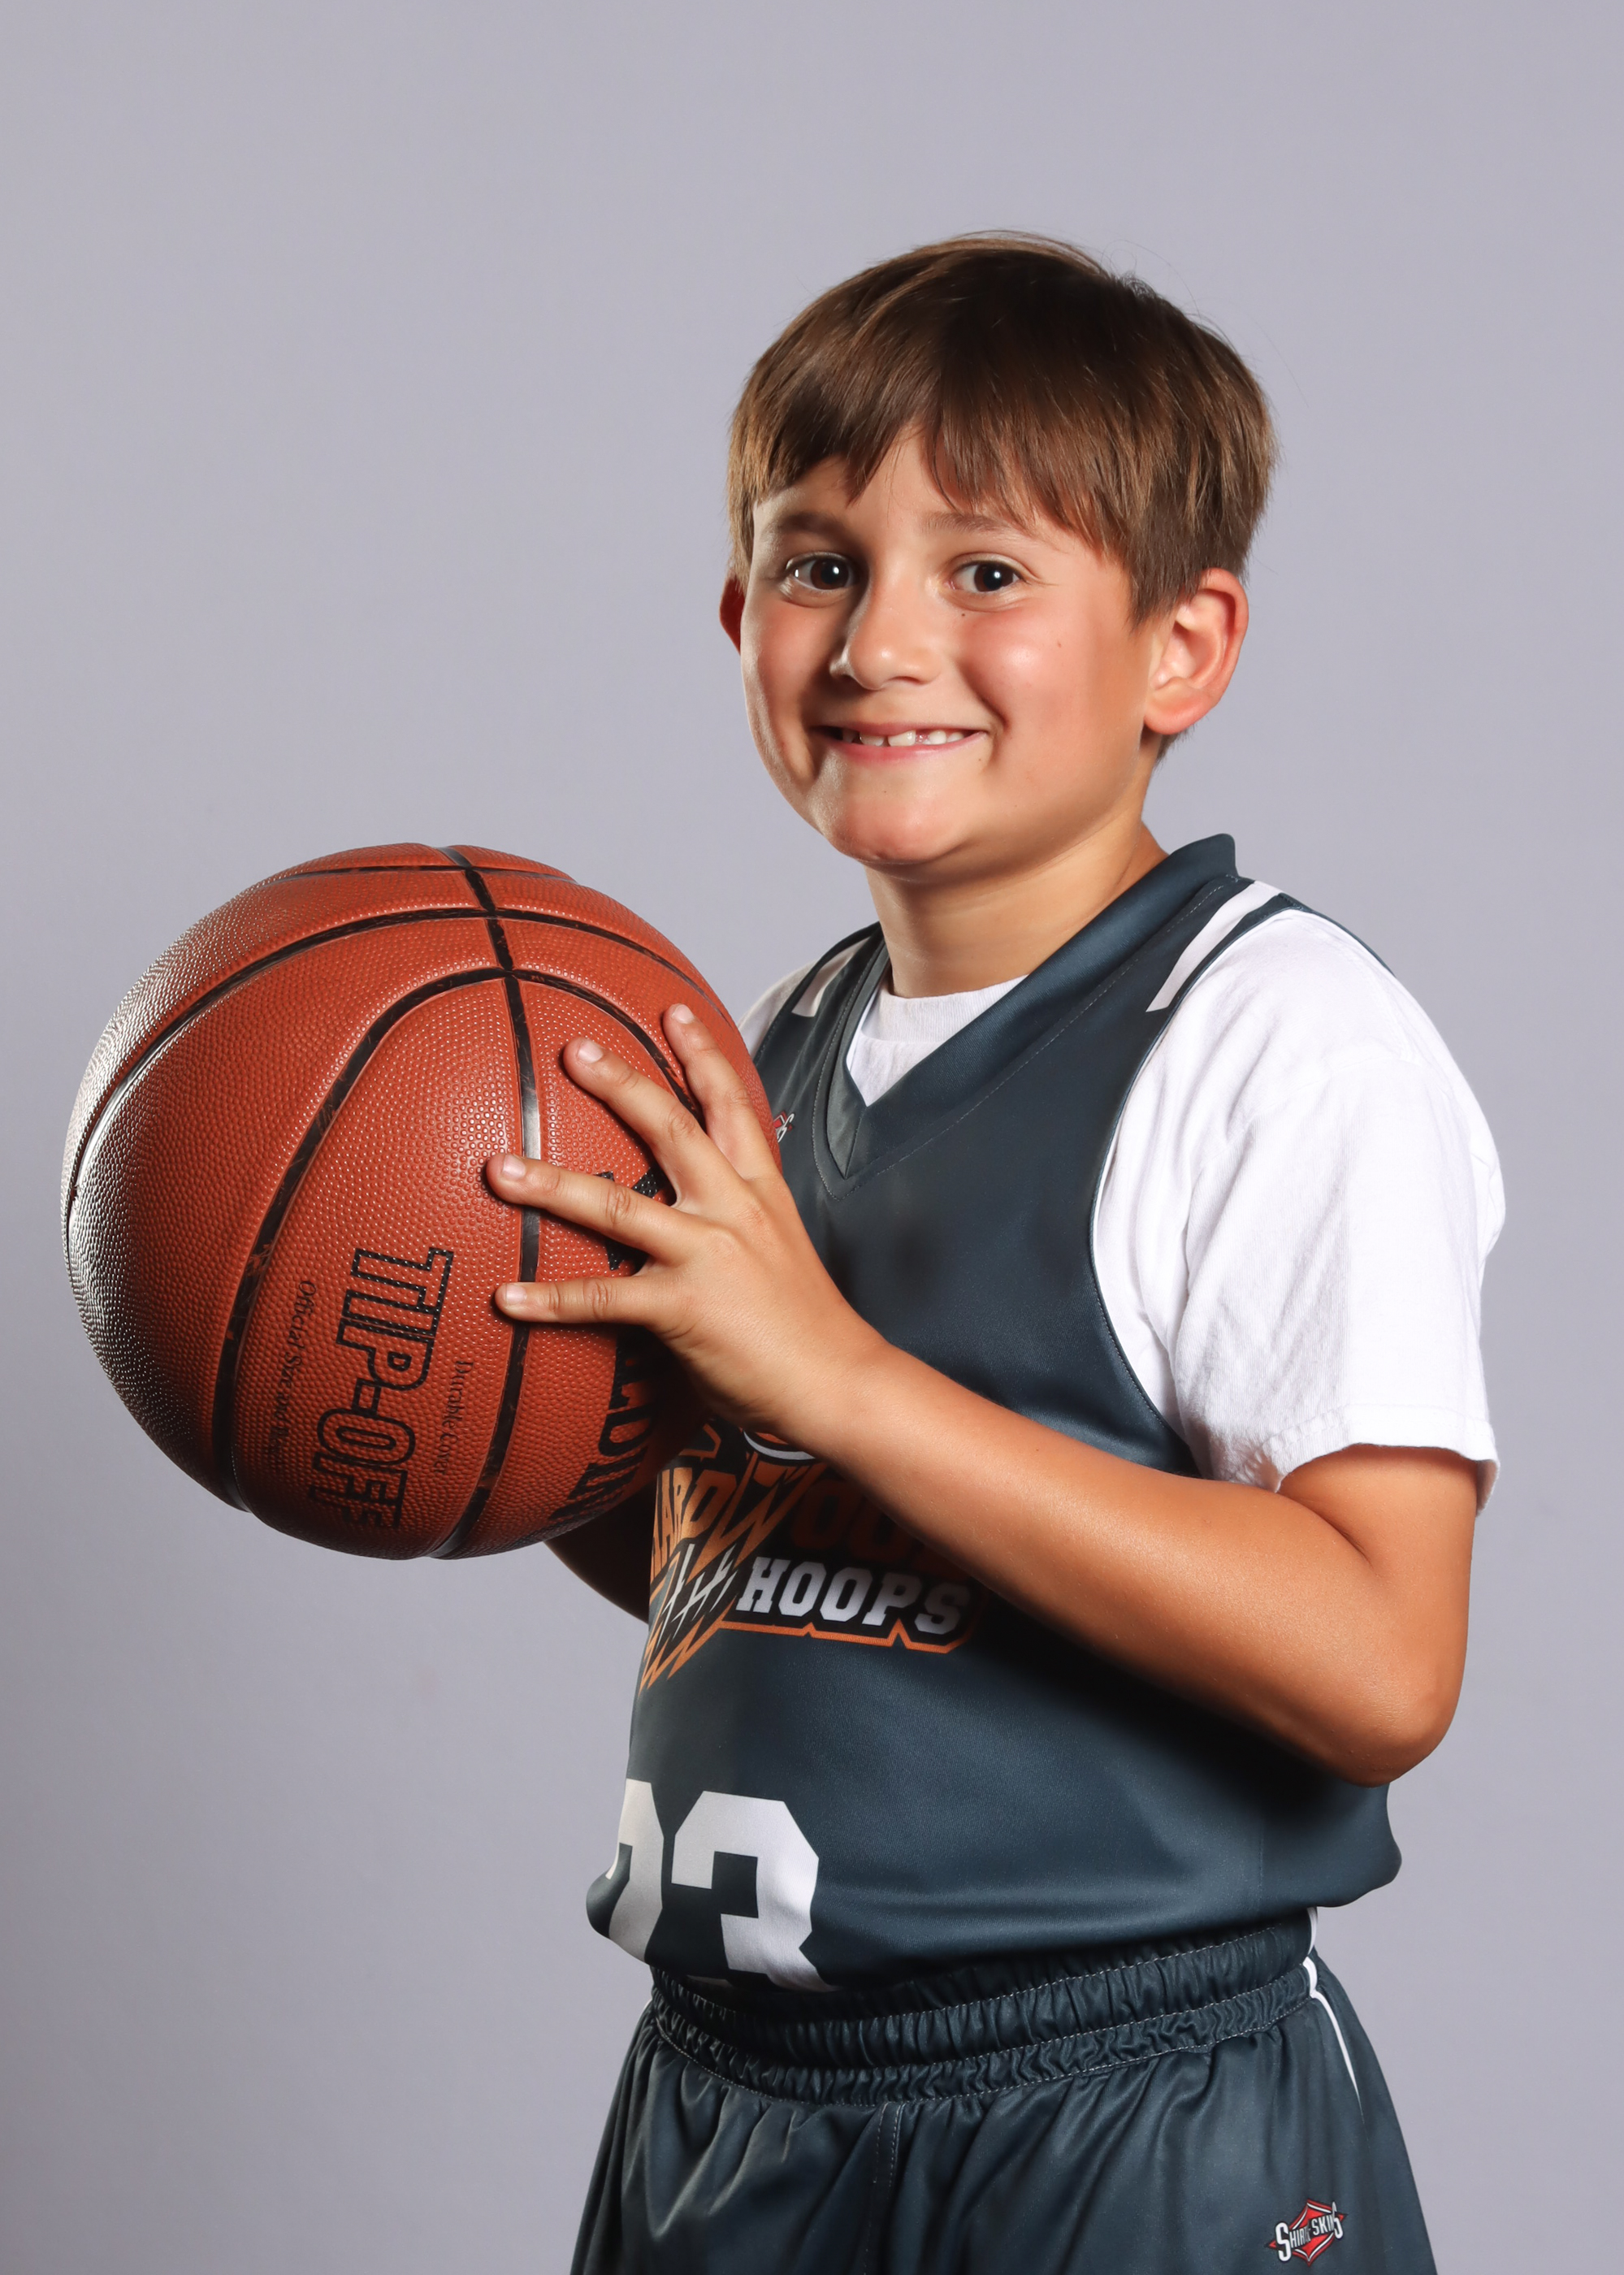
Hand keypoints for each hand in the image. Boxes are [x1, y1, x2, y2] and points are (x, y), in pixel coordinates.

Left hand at [487, 1006, 881, 1446]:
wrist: (839, 1383)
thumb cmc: (805, 1326)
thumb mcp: (779, 1250)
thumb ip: (736, 1223)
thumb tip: (693, 1216)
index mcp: (761, 1192)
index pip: (730, 1107)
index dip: (702, 1054)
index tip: (674, 1009)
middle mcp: (733, 1211)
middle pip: (671, 1130)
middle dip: (619, 1084)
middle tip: (572, 1051)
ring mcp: (707, 1257)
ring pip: (618, 1208)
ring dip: (551, 1186)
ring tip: (499, 1169)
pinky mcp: (684, 1309)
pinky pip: (603, 1299)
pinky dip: (551, 1299)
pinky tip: (507, 1296)